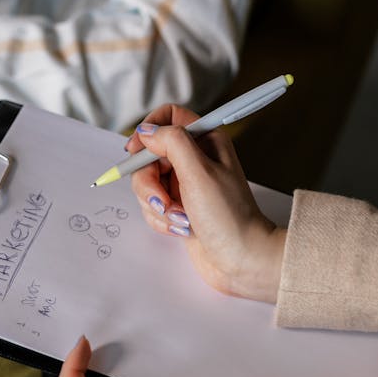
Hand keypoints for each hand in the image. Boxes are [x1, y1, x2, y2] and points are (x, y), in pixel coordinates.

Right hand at [126, 103, 285, 301]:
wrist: (241, 259)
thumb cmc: (228, 216)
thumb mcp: (199, 172)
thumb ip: (172, 143)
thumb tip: (146, 131)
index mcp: (205, 140)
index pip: (168, 117)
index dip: (148, 131)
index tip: (135, 151)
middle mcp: (194, 159)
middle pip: (149, 155)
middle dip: (149, 182)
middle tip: (162, 202)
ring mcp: (185, 184)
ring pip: (147, 183)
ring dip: (157, 205)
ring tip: (180, 219)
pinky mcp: (178, 207)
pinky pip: (153, 206)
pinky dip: (161, 219)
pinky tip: (181, 229)